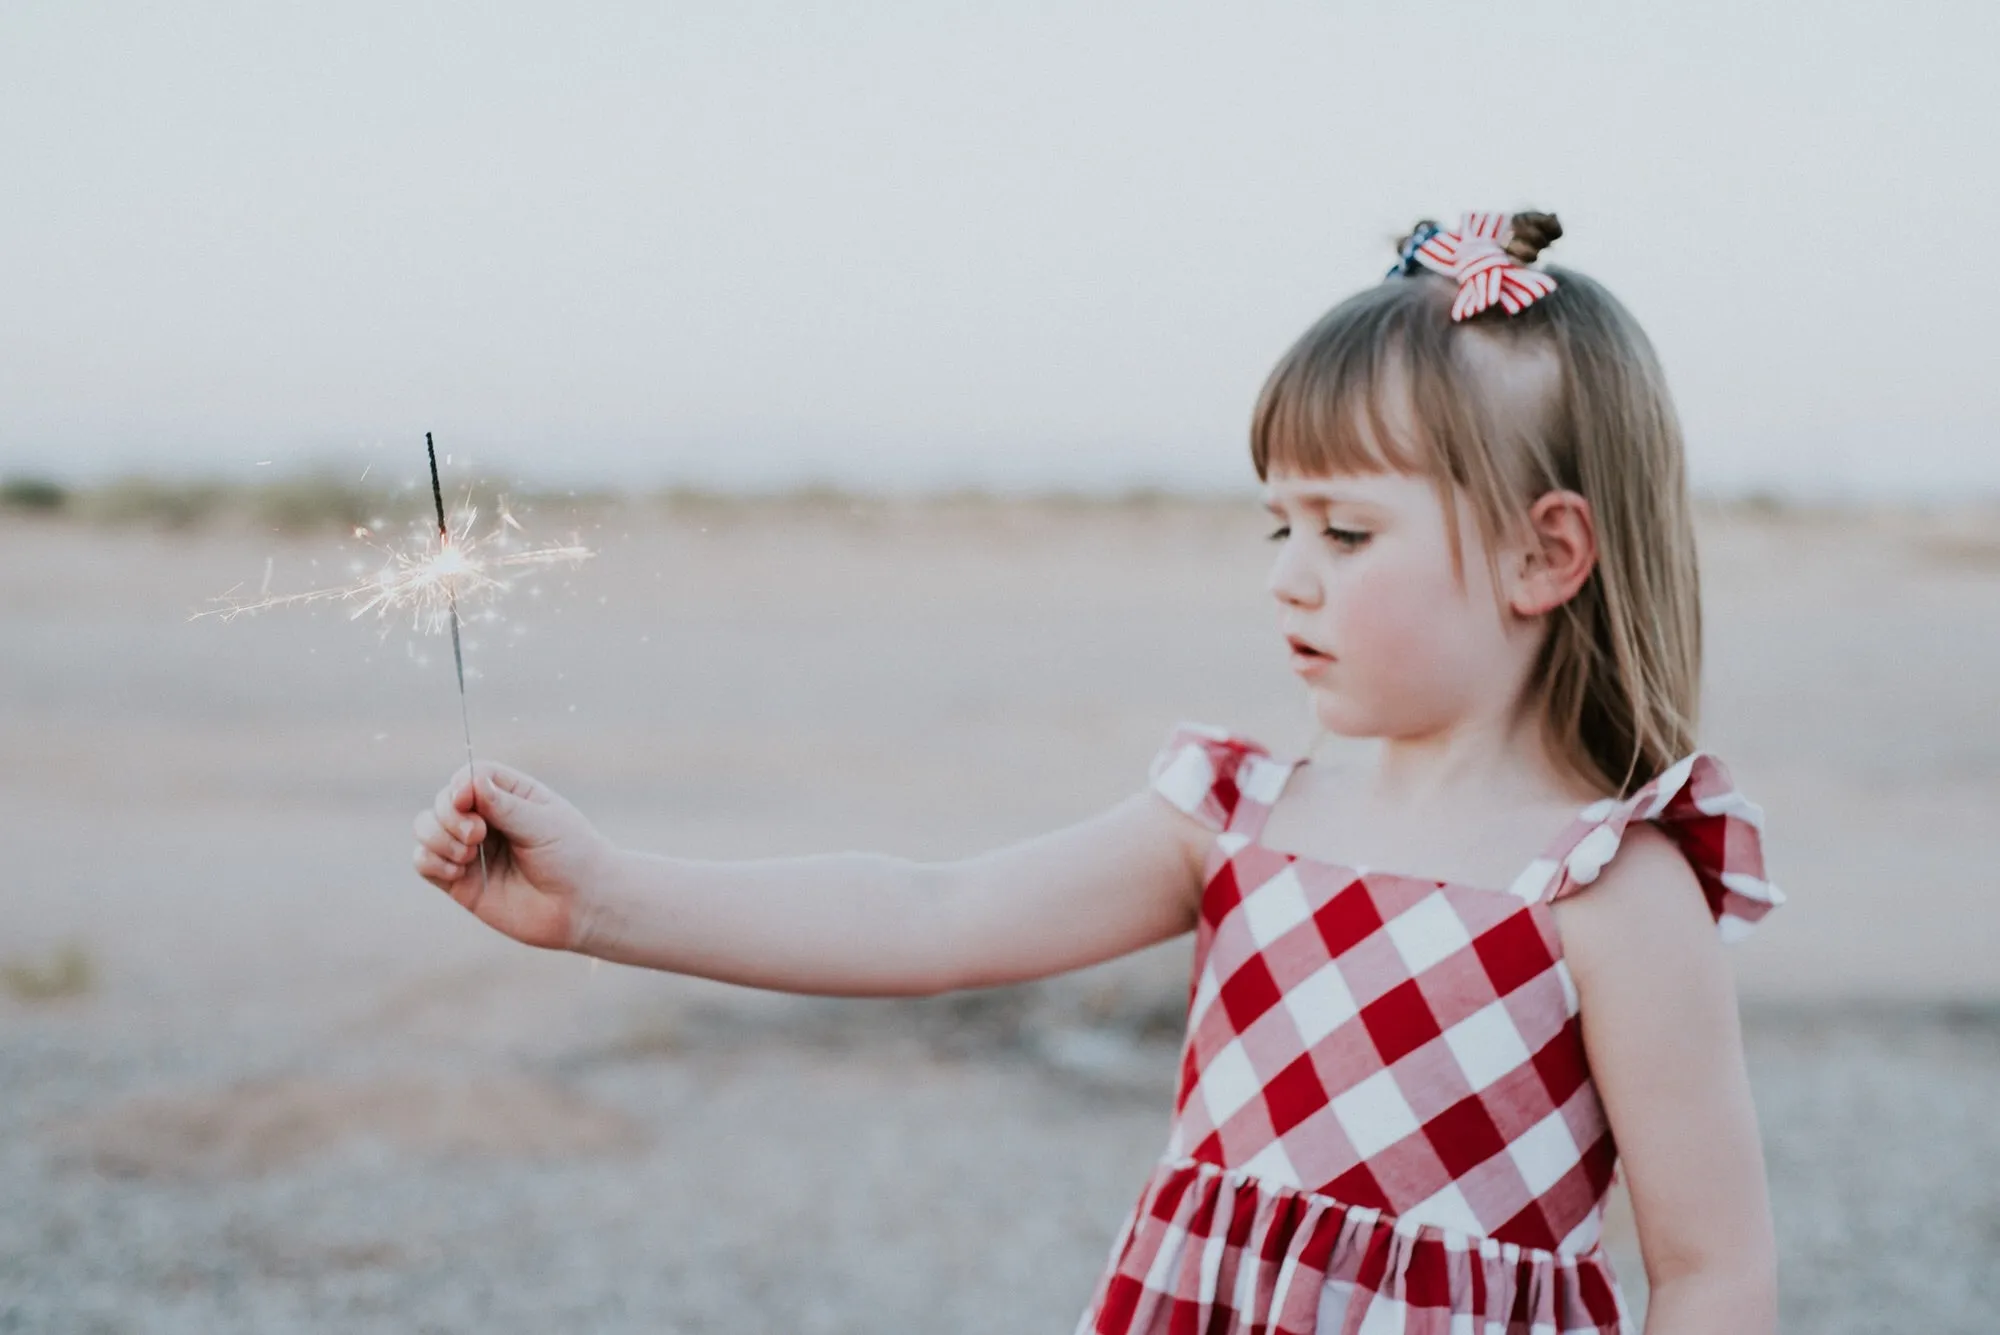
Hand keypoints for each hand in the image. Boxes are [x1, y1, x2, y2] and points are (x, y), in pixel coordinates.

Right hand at [411, 762, 612, 950]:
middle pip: (444, 800)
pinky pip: (424, 861)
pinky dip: (430, 860)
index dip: (460, 786)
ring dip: (437, 837)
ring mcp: (471, 850)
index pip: (470, 776)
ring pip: (426, 827)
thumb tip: (470, 781)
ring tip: (466, 855)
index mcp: (511, 796)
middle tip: (477, 836)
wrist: (583, 907)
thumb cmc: (572, 858)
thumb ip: (505, 806)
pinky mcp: (460, 881)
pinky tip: (458, 871)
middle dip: (449, 816)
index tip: (466, 801)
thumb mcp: (543, 824)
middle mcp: (487, 820)